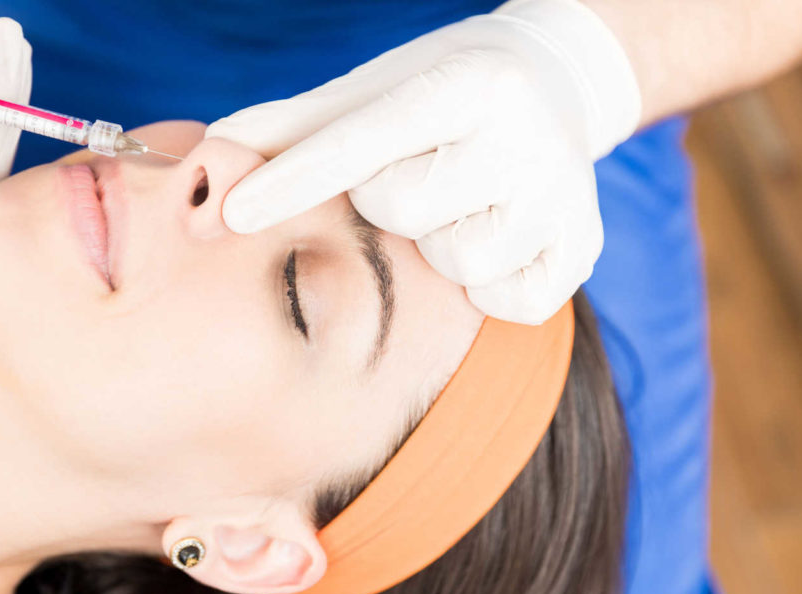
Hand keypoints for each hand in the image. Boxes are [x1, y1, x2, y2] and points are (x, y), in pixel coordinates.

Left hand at [206, 0, 639, 323]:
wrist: (558, 83)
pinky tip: (491, 236)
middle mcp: (526, 135)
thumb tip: (217, 147)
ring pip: (456, 262)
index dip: (292, 183)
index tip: (233, 214)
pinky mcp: (583, 248)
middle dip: (386, 203)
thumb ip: (298, 122)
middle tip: (415, 174)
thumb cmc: (444, 91)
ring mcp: (564, 197)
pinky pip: (507, 302)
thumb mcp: (375, 88)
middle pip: (403, 211)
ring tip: (456, 204)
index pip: (362, 145)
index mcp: (466, 84)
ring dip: (437, 244)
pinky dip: (486, 285)